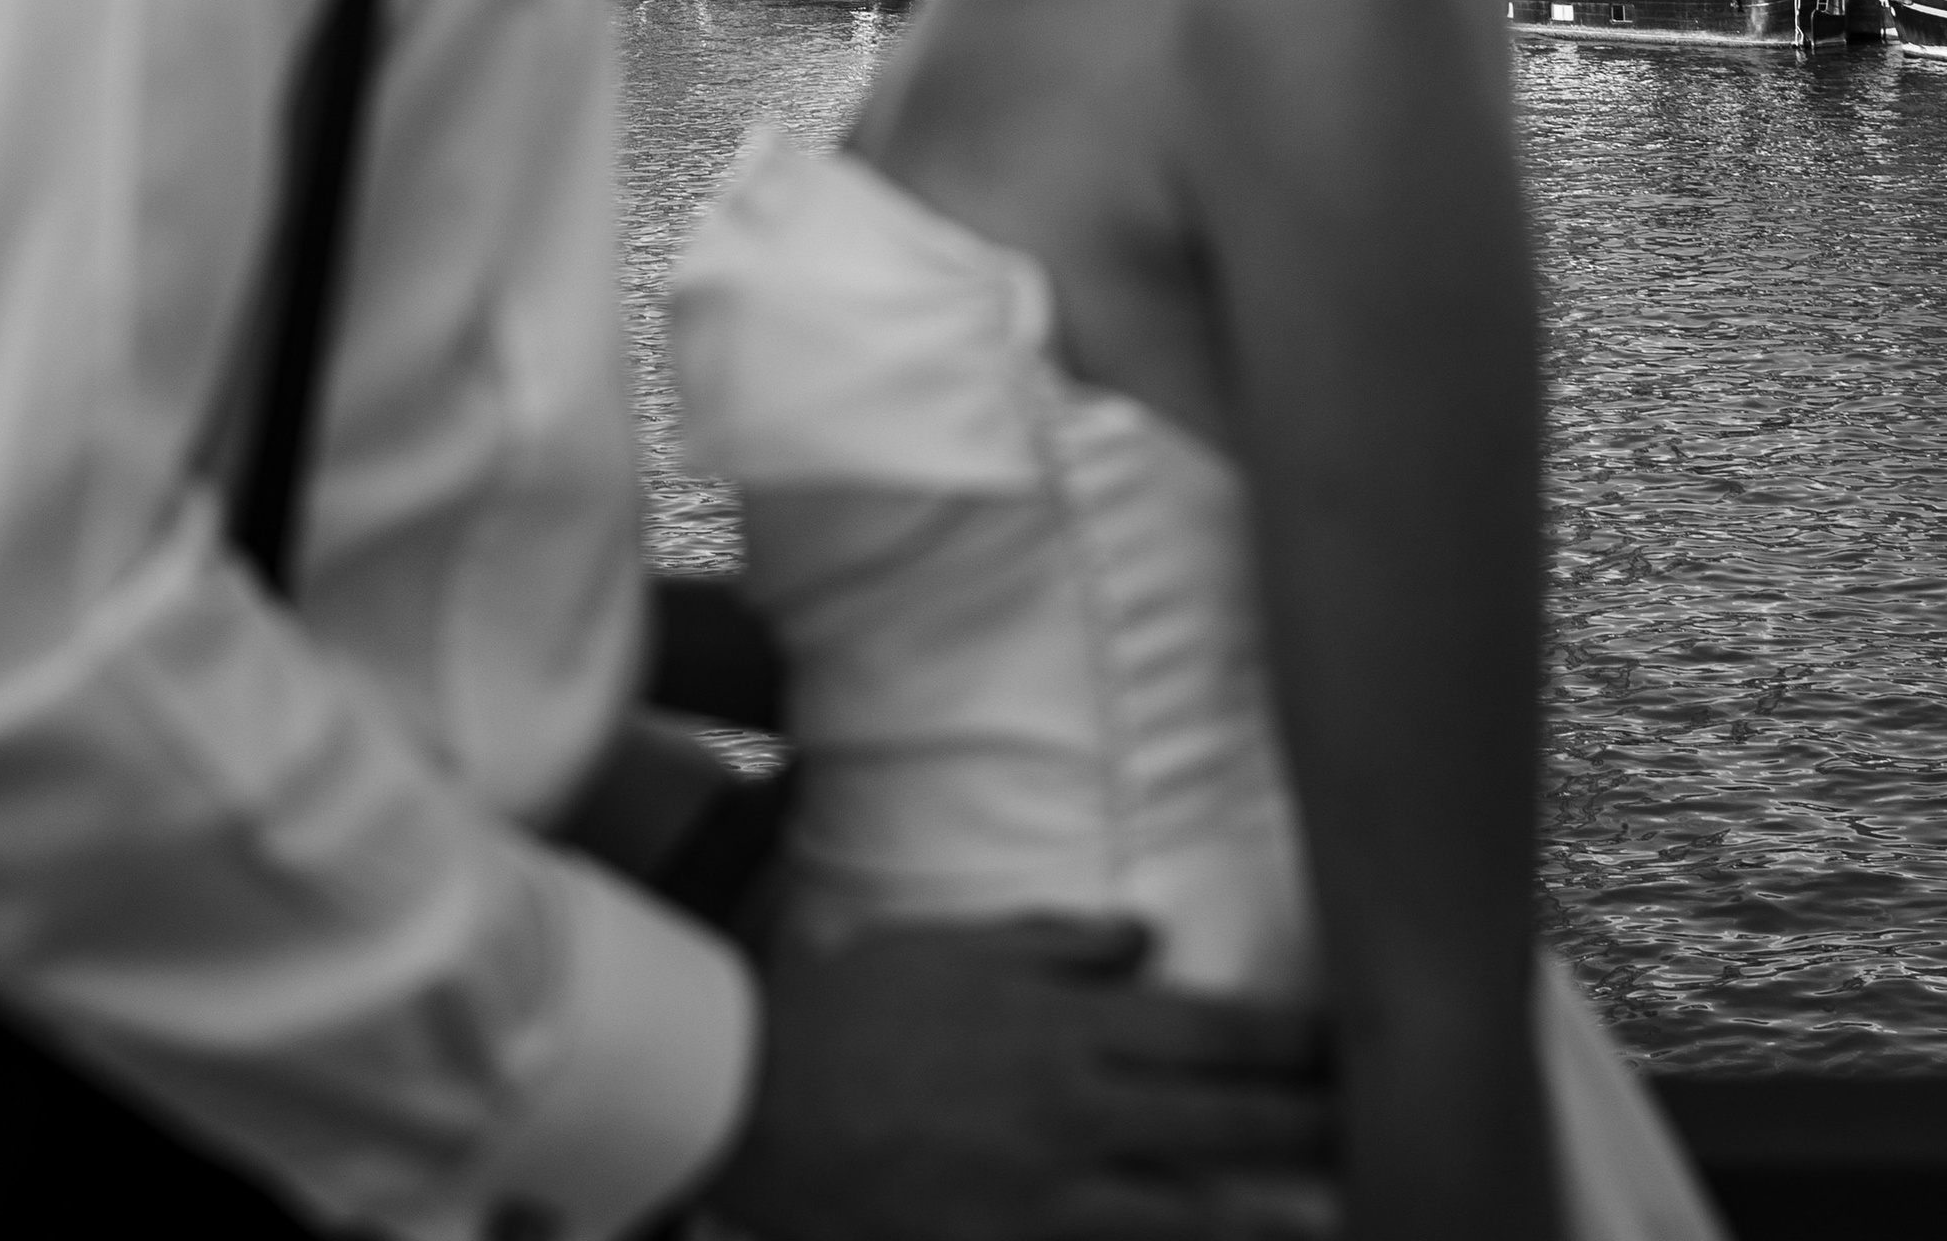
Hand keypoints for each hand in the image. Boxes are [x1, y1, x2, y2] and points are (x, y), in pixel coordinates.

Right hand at [706, 918, 1336, 1240]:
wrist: (761, 1100)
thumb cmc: (858, 1008)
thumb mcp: (957, 946)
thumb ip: (1059, 945)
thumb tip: (1143, 939)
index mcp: (1069, 1026)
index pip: (1216, 1032)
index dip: (1296, 1044)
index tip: (1357, 1047)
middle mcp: (1079, 1112)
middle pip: (1230, 1128)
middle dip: (1316, 1132)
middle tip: (1389, 1137)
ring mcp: (1053, 1200)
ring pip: (1196, 1223)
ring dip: (1275, 1225)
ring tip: (1345, 1228)